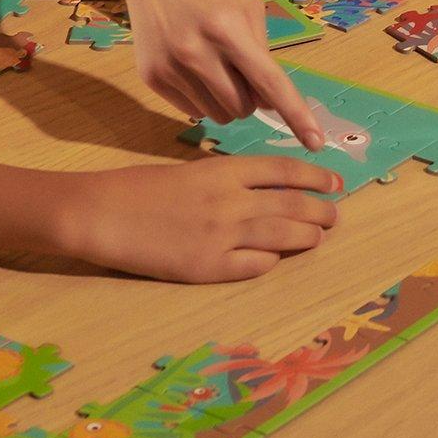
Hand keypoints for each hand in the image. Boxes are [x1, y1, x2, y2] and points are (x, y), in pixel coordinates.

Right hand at [57, 155, 339, 282]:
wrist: (103, 213)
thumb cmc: (141, 188)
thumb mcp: (192, 171)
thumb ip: (230, 180)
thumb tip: (268, 189)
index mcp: (224, 170)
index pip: (284, 170)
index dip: (315, 177)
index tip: (335, 182)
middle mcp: (230, 201)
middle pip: (292, 204)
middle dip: (321, 209)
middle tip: (335, 214)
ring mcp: (221, 235)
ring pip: (282, 235)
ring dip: (307, 236)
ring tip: (319, 237)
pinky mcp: (207, 267)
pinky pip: (254, 264)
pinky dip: (270, 260)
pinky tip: (276, 258)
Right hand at [103, 0, 323, 147]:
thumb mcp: (246, 2)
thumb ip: (261, 51)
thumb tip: (270, 102)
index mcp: (228, 27)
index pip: (270, 82)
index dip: (296, 114)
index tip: (316, 141)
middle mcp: (196, 50)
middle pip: (243, 106)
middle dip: (252, 97)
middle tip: (242, 68)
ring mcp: (169, 65)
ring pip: (217, 114)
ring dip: (227, 100)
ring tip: (217, 64)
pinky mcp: (150, 76)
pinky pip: (190, 110)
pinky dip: (201, 97)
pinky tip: (194, 66)